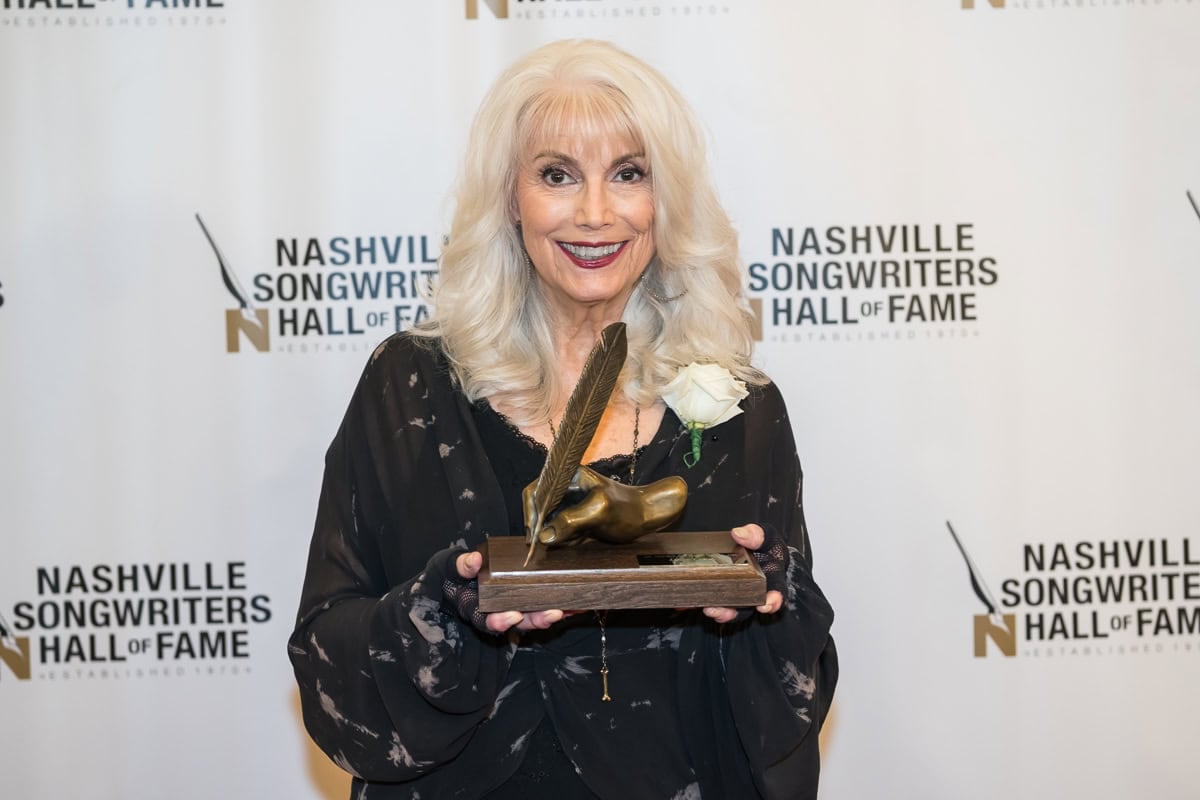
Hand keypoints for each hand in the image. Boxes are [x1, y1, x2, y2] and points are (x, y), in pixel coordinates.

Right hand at [452, 551, 565, 633]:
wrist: (459, 577)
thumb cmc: (456, 574)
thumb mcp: (451, 568)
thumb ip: (462, 566)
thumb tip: (475, 560)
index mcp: (475, 609)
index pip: (487, 621)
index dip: (500, 622)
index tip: (514, 616)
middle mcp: (496, 614)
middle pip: (517, 624)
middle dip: (536, 620)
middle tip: (553, 614)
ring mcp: (513, 610)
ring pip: (533, 619)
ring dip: (552, 615)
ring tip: (569, 609)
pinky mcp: (526, 604)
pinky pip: (542, 608)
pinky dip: (559, 607)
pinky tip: (575, 604)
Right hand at [524, 467, 686, 545]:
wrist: (647, 517)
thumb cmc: (628, 509)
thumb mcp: (599, 512)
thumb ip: (570, 521)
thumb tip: (544, 536)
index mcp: (568, 477)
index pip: (536, 490)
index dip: (530, 512)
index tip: (534, 534)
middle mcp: (566, 489)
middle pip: (539, 509)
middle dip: (545, 528)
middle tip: (552, 543)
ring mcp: (570, 505)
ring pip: (549, 523)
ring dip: (557, 536)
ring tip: (578, 538)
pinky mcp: (576, 519)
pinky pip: (560, 532)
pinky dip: (565, 540)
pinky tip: (582, 540)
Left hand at [701, 524, 785, 622]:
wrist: (750, 549)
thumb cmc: (762, 546)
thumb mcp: (764, 536)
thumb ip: (756, 535)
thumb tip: (738, 534)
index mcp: (771, 579)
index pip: (776, 592)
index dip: (772, 601)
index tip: (764, 606)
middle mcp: (755, 592)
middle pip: (746, 608)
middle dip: (732, 612)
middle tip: (718, 612)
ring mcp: (737, 596)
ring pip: (728, 610)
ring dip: (716, 611)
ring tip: (704, 608)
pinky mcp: (720, 596)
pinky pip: (709, 602)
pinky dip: (696, 604)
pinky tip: (684, 604)